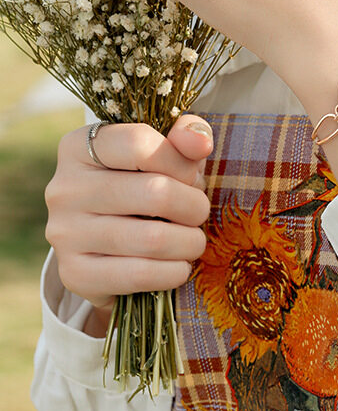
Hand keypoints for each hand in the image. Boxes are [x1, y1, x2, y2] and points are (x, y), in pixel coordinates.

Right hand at [44, 113, 212, 316]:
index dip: (181, 162)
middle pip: (155, 192)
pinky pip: (140, 275)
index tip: (192, 178)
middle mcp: (64, 188)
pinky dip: (174, 272)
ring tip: (192, 240)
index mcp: (78, 148)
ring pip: (153, 239)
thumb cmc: (143, 186)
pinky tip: (178, 266)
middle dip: (194, 206)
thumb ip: (186, 135)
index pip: (139, 142)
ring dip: (190, 242)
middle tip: (198, 213)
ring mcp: (64, 233)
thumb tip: (200, 143)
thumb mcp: (162, 152)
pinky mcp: (73, 274)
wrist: (107, 248)